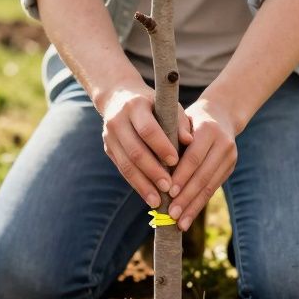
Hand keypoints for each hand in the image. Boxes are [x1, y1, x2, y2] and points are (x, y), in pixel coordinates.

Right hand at [98, 82, 191, 207]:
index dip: (161, 147)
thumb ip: (179, 121)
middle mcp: (118, 121)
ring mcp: (109, 136)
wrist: (117, 98)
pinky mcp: (108, 149)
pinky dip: (136, 184)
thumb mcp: (166, 105)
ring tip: (157, 201)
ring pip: (126, 165)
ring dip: (142, 185)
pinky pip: (122, 170)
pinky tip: (148, 196)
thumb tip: (190, 141)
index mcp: (135, 106)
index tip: (176, 162)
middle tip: (169, 187)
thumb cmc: (152, 104)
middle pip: (135, 151)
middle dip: (153, 171)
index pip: (148, 130)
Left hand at [167, 97, 238, 230]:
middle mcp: (223, 143)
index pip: (194, 156)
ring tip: (179, 223)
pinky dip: (198, 204)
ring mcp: (230, 157)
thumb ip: (173, 137)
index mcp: (209, 129)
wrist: (220, 115)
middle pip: (203, 175)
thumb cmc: (189, 119)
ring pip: (209, 186)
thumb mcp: (181, 120)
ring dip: (193, 206)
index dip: (182, 176)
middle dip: (187, 197)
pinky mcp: (230, 168)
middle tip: (171, 214)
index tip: (168, 192)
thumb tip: (164, 164)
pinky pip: (212, 189)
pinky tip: (187, 218)